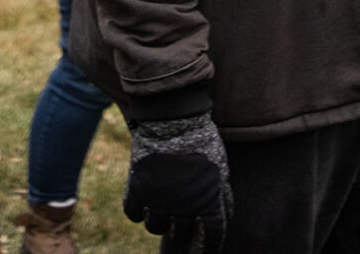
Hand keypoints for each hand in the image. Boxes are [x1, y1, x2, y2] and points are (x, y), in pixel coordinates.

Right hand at [121, 113, 228, 252]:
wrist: (173, 119)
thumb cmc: (201, 140)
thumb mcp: (220, 167)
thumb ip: (222, 193)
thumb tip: (226, 213)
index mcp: (208, 203)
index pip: (212, 235)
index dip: (209, 244)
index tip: (204, 248)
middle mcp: (184, 209)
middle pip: (181, 234)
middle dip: (181, 232)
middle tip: (178, 225)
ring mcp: (159, 201)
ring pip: (156, 227)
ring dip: (159, 221)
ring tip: (160, 210)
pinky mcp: (138, 190)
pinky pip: (133, 213)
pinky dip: (136, 211)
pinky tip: (141, 203)